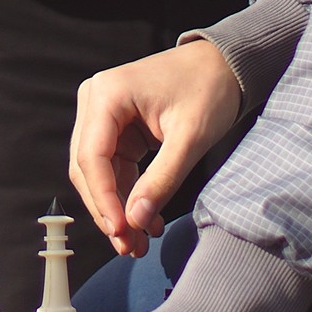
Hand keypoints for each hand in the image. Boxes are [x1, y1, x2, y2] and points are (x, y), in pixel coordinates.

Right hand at [72, 40, 240, 255]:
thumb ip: (162, 180)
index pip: (92, 157)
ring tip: (138, 242)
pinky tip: (145, 218)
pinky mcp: (115, 126)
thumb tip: (135, 221)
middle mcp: (95, 101)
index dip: (104, 200)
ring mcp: (102, 113)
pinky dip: (127, 194)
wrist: (223, 64)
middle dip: (108, 210)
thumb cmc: (209, 89)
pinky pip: (112, 167)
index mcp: (107, 95)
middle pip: (87, 168)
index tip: (122, 232)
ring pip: (97, 172)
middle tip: (130, 247)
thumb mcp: (190, 137)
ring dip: (116, 207)